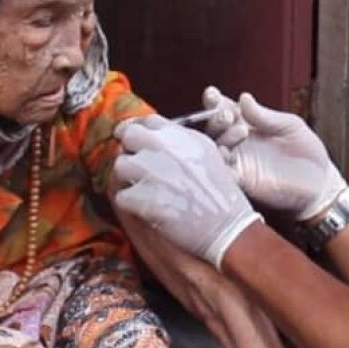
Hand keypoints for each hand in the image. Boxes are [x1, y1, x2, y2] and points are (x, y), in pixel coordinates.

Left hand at [113, 114, 260, 269]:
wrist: (228, 226)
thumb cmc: (220, 194)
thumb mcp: (209, 154)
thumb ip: (181, 141)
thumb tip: (153, 138)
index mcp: (182, 136)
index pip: (147, 121)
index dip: (137, 132)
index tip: (135, 144)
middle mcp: (165, 148)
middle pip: (128, 136)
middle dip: (130, 151)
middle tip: (137, 169)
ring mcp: (153, 172)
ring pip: (120, 166)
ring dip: (128, 180)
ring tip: (146, 193)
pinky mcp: (145, 198)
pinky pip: (122, 196)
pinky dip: (132, 205)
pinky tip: (150, 210)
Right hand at [201, 87, 346, 220]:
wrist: (319, 183)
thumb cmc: (306, 151)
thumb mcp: (291, 126)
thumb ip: (266, 116)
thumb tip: (243, 97)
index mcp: (248, 123)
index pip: (225, 108)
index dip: (215, 101)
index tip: (212, 94)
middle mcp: (238, 142)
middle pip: (214, 128)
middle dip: (216, 119)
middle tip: (228, 115)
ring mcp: (238, 162)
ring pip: (215, 149)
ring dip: (221, 138)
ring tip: (240, 132)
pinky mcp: (242, 182)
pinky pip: (222, 173)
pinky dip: (219, 164)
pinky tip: (226, 155)